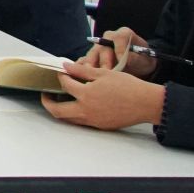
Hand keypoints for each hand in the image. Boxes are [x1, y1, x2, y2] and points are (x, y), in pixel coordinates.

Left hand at [42, 60, 166, 129]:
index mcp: (86, 95)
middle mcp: (87, 110)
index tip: (62, 73)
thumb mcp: (103, 73)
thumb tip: (66, 66)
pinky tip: (78, 105)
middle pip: (57, 111)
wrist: (147, 103)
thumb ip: (82, 71)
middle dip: (48, 102)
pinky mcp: (101, 126)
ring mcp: (93, 120)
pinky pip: (81, 122)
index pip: (65, 85)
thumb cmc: (128, 86)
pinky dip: (74, 114)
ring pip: (69, 118)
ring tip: (60, 99)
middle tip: (46, 94)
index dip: (61, 77)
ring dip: (60, 109)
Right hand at [84, 28, 158, 76]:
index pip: (118, 37)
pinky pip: (83, 60)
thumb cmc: (143, 61)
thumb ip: (134, 58)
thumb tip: (123, 59)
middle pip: (102, 47)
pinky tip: (83, 76)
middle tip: (107, 72)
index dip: (119, 48)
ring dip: (92, 66)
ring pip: (91, 54)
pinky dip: (82, 68)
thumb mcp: (144, 59)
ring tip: (94, 76)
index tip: (122, 60)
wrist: (140, 67)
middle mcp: (108, 38)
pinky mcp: (92, 57)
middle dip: (104, 61)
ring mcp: (98, 47)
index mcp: (123, 34)